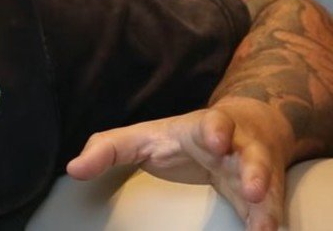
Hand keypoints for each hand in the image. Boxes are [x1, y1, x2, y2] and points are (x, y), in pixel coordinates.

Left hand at [65, 98, 293, 230]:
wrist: (241, 130)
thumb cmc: (182, 137)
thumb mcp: (142, 138)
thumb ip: (108, 149)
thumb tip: (73, 169)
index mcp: (206, 128)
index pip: (213, 123)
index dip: (215, 130)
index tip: (215, 141)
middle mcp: (238, 147)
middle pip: (251, 154)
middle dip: (253, 169)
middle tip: (251, 187)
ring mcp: (254, 170)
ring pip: (267, 184)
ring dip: (266, 202)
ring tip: (264, 226)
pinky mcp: (263, 193)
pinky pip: (270, 208)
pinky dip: (267, 220)